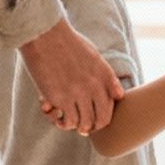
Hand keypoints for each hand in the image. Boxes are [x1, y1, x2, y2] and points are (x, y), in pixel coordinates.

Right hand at [19, 18, 123, 133]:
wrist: (45, 35)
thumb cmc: (67, 42)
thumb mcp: (94, 56)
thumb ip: (108, 77)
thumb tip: (119, 95)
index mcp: (104, 74)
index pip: (111, 107)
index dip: (104, 118)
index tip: (95, 120)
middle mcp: (94, 86)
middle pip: (101, 119)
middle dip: (92, 127)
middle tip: (84, 128)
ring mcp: (78, 93)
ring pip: (84, 123)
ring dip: (77, 126)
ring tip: (68, 122)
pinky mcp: (60, 98)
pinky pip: (67, 121)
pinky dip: (63, 123)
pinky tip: (57, 117)